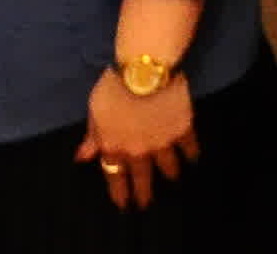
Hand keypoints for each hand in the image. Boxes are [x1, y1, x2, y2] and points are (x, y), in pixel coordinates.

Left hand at [79, 70, 197, 209]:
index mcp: (113, 147)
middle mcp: (137, 151)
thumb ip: (92, 137)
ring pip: (167, 166)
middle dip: (144, 194)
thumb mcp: (95, 112)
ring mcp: (162, 143)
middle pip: (141, 178)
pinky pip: (188, 146)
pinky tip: (193, 158)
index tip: (123, 204)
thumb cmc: (113, 87)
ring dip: (170, 174)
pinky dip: (191, 153)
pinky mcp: (182, 130)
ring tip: (173, 179)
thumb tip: (82, 158)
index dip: (119, 193)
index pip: (115, 177)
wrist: (144, 72)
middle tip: (146, 205)